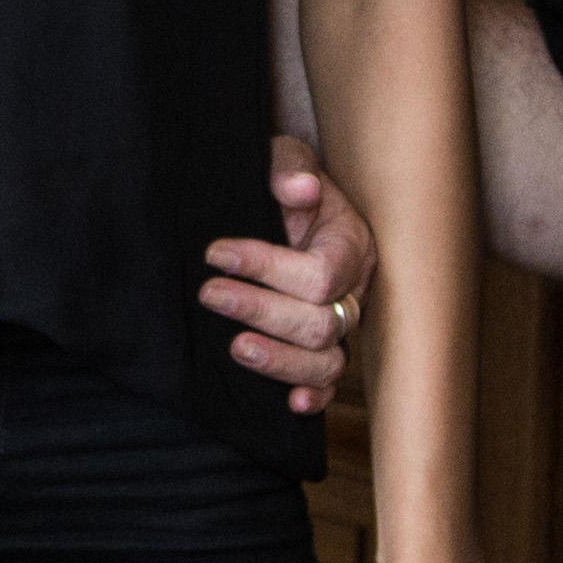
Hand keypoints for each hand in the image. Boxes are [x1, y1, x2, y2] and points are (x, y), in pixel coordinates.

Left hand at [204, 140, 375, 413]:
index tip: (216, 253)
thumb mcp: (285, 158)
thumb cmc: (283, 182)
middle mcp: (351, 290)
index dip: (266, 267)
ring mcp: (339, 325)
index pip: (317, 273)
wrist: (280, 203)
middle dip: (261, 311)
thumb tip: (298, 190)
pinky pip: (328, 384)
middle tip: (210, 294)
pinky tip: (289, 403)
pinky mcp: (321, 349)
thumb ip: (289, 168)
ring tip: (234, 347)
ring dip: (280, 360)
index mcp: (350, 244)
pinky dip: (313, 398)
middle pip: (319, 323)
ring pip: (326, 362)